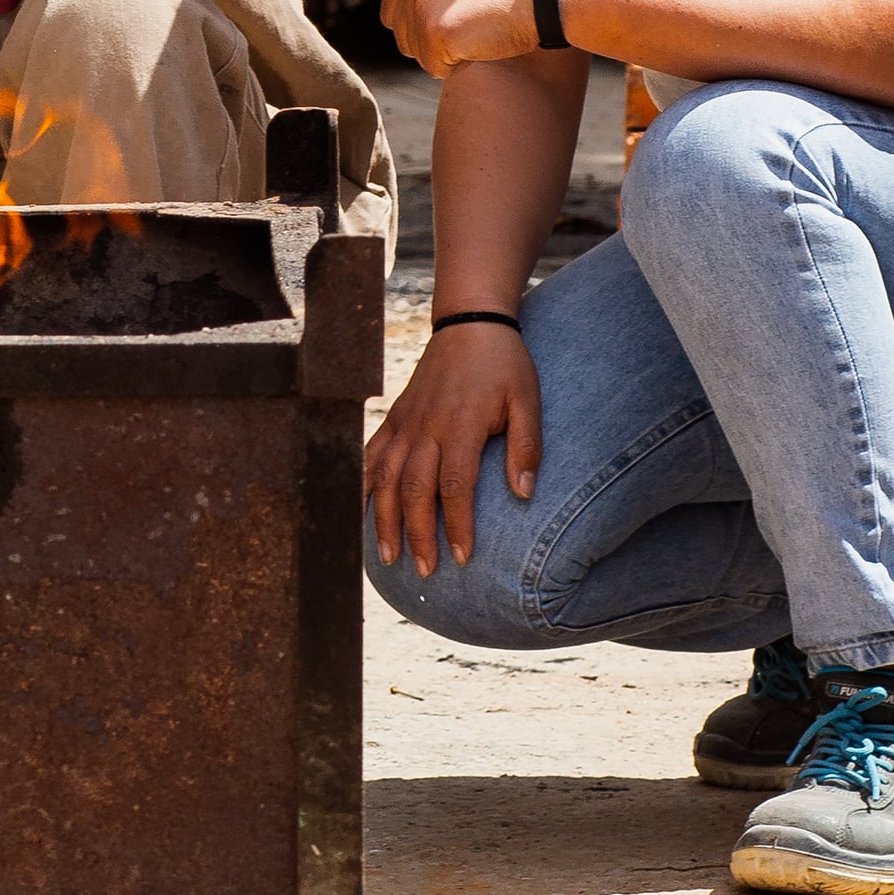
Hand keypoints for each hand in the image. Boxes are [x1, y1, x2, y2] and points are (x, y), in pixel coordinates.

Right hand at [365, 321, 541, 575]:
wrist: (469, 322)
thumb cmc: (505, 364)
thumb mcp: (528, 399)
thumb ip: (526, 446)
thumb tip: (523, 494)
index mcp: (460, 425)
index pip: (454, 486)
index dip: (456, 525)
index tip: (462, 558)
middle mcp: (426, 426)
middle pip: (413, 489)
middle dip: (417, 534)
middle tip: (426, 572)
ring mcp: (405, 421)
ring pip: (385, 477)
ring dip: (384, 520)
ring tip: (390, 557)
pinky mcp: (395, 416)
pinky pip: (373, 454)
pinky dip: (366, 485)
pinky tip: (365, 512)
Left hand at [377, 0, 539, 74]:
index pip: (392, 14)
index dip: (425, 25)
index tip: (457, 14)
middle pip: (403, 39)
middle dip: (433, 41)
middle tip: (471, 20)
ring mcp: (421, 7)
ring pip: (419, 56)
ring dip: (447, 54)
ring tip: (477, 28)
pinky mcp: (435, 34)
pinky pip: (437, 69)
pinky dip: (460, 66)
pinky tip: (481, 41)